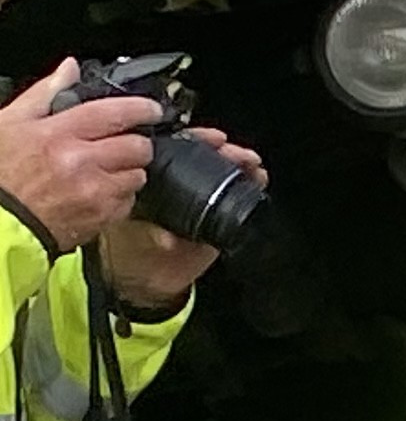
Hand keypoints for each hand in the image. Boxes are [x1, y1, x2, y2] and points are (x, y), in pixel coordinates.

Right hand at [0, 63, 156, 253]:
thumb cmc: (1, 171)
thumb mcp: (11, 123)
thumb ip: (45, 93)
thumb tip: (70, 67)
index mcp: (57, 134)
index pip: (112, 113)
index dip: (140, 109)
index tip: (152, 109)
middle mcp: (80, 162)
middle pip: (136, 146)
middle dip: (136, 143)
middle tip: (126, 144)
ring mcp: (94, 192)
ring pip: (138, 175)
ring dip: (129, 171)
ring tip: (106, 171)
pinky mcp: (101, 217)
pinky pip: (129, 202)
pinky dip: (121, 196)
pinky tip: (99, 192)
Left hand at [94, 127, 258, 311]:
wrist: (150, 281)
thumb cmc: (131, 254)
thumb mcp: (135, 240)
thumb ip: (152, 238)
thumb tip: (167, 239)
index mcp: (152, 180)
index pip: (175, 149)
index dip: (193, 140)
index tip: (210, 139)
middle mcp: (176, 183)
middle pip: (202, 156)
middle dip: (221, 149)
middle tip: (234, 150)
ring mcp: (198, 197)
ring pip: (221, 171)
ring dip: (238, 164)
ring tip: (251, 163)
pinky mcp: (217, 214)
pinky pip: (236, 194)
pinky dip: (251, 184)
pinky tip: (259, 178)